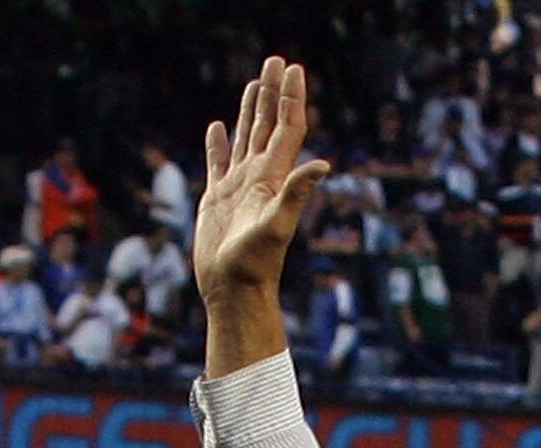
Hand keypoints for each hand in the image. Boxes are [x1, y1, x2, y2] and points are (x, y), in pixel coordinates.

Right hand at [196, 56, 327, 321]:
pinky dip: (218, 144)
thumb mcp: (277, 226)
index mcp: (273, 178)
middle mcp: (259, 178)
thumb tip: (324, 165)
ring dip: (249, 111)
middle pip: (267, 125)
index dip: (290, 98)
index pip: (286, 128)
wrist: (233, 293)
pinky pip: (218, 163)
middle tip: (275, 61)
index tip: (293, 68)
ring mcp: (238, 188)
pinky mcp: (217, 200)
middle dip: (272, 94)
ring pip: (245, 138)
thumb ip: (297, 193)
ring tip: (254, 83)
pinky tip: (218, 128)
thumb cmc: (255, 265)